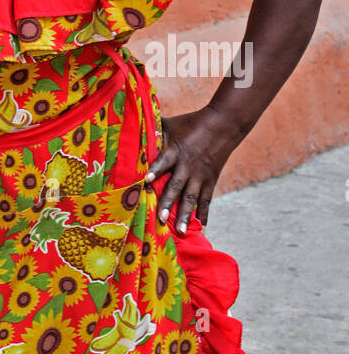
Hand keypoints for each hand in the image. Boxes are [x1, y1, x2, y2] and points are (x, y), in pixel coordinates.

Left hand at [144, 106, 239, 233]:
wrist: (222, 124)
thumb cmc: (190, 123)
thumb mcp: (171, 124)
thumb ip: (153, 128)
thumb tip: (131, 123)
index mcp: (175, 150)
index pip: (164, 162)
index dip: (155, 170)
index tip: (146, 181)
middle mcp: (187, 165)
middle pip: (176, 185)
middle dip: (168, 202)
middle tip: (161, 218)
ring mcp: (200, 175)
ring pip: (192, 197)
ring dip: (185, 214)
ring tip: (180, 231)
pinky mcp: (211, 180)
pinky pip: (207, 199)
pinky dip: (204, 212)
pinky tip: (202, 226)